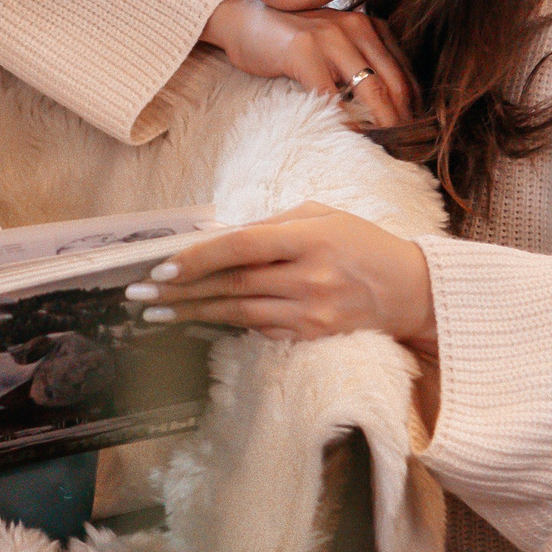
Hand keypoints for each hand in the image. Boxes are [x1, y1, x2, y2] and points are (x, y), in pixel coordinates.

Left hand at [124, 203, 436, 355]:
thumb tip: (218, 233)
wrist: (412, 291)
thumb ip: (271, 222)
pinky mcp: (312, 336)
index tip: (162, 266)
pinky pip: (259, 329)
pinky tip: (196, 320)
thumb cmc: (362, 243)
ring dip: (191, 313)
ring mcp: (311, 312)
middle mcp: (309, 277)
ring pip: (238, 313)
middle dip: (180, 290)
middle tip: (138, 293)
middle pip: (232, 284)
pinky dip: (226, 324)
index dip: (198, 257)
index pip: (241, 246)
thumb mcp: (321, 215)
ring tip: (154, 312)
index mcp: (309, 238)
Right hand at [202, 0, 412, 127]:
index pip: (404, 71)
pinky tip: (349, 138)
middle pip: (394, 82)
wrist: (241, 19)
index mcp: (369, 25)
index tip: (414, 134)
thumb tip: (387, 105)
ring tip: (385, 148)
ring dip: (382, 124)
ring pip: (371, 89)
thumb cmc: (287, 38)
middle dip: (403, 120)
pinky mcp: (304, 51)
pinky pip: (332, 95)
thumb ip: (358, 60)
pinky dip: (344, 120)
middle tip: (406, 150)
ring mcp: (331, 36)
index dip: (413, 106)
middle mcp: (357, 26)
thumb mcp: (333, 41)